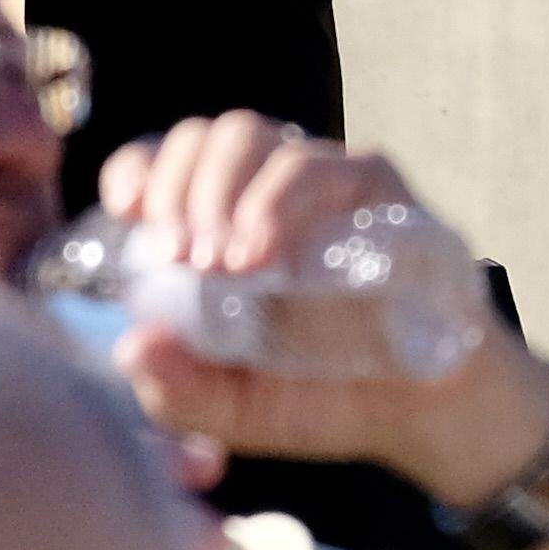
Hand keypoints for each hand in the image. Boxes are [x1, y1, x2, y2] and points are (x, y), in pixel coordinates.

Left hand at [92, 113, 548, 501]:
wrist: (421, 414)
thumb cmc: (321, 395)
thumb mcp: (235, 412)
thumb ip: (177, 390)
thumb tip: (130, 345)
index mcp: (215, 228)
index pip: (159, 165)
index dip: (135, 172)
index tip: (126, 212)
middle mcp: (261, 191)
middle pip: (199, 138)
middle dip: (174, 188)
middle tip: (178, 257)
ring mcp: (316, 181)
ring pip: (247, 136)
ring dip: (218, 192)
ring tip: (219, 264)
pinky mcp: (369, 182)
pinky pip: (312, 165)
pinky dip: (274, 204)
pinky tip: (261, 256)